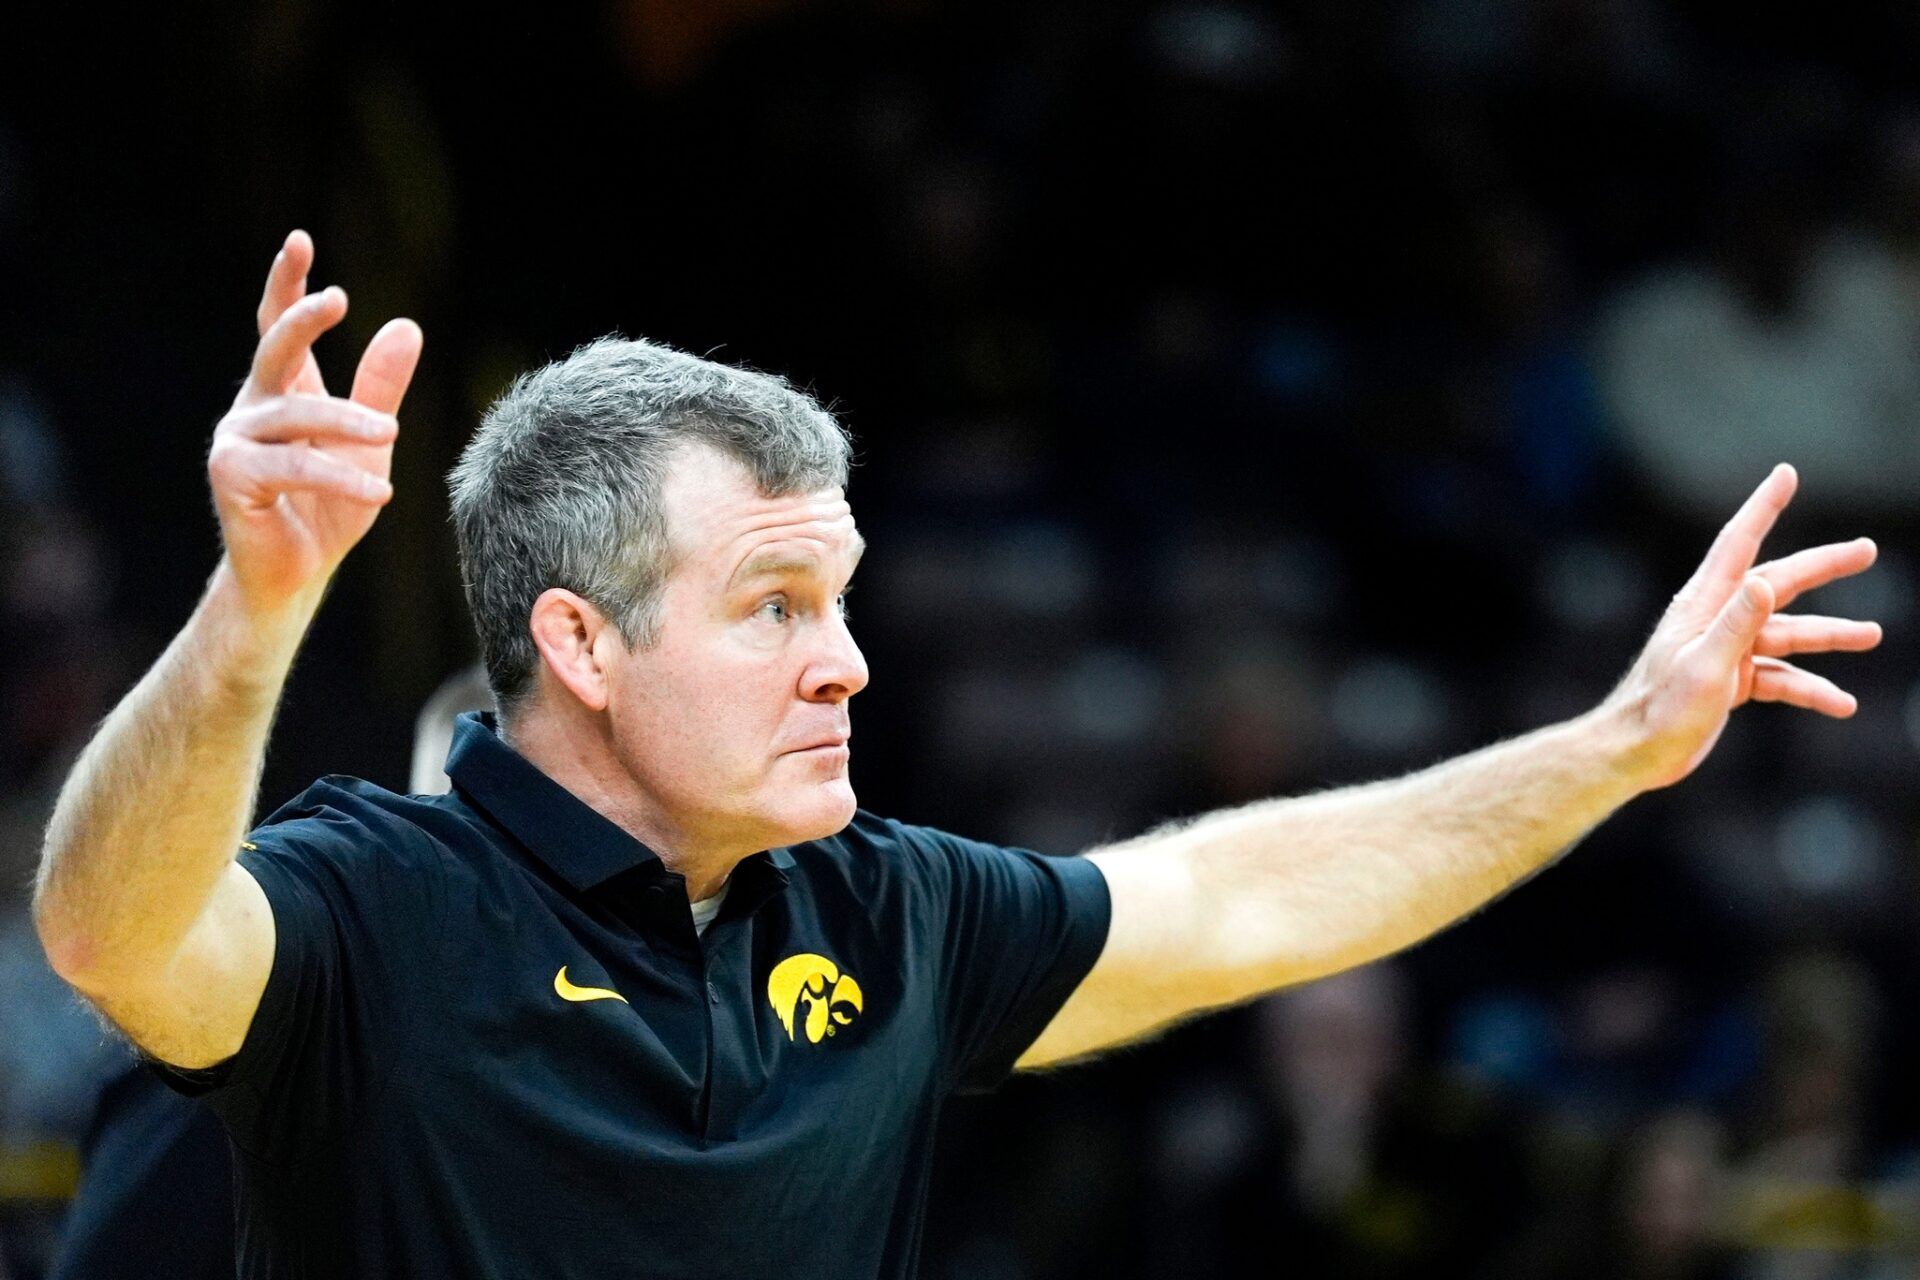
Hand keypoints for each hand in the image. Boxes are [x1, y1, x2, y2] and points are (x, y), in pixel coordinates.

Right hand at [207, 231, 422, 615]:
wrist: (297, 573)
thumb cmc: (331, 506)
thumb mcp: (370, 441)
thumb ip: (382, 387)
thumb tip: (406, 325)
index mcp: (284, 391)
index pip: (279, 325)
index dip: (288, 283)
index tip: (299, 240)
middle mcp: (254, 407)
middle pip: (274, 349)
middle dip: (301, 319)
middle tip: (337, 298)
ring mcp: (236, 441)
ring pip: (299, 416)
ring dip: (347, 423)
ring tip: (389, 433)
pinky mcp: (232, 477)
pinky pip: (296, 467)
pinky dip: (341, 477)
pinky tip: (381, 489)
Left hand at [1608, 464, 1880, 789]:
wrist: (1635, 753)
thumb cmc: (1659, 708)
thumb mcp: (1704, 665)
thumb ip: (1736, 624)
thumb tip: (1765, 581)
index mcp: (1703, 604)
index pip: (1739, 543)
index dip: (1764, 507)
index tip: (1786, 474)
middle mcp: (1717, 620)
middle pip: (1778, 584)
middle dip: (1822, 567)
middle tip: (1866, 550)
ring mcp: (1727, 651)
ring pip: (1788, 636)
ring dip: (1829, 637)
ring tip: (1873, 634)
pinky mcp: (1733, 681)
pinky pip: (1781, 679)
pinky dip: (1810, 690)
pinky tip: (1841, 704)